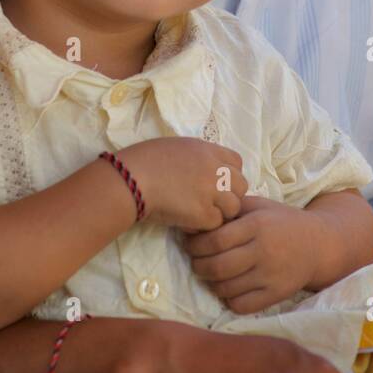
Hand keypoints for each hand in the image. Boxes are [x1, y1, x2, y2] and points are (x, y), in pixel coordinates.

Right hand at [116, 138, 247, 231]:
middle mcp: (215, 169)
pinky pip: (216, 223)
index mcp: (207, 150)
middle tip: (211, 202)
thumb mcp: (176, 147)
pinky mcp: (204, 213)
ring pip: (233, 207)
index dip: (229, 175)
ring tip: (199, 214)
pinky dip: (203, 226)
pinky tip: (186, 222)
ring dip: (219, 213)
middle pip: (241, 185)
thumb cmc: (143, 160)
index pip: (237, 163)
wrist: (131, 179)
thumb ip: (197, 157)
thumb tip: (203, 170)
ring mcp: (212, 192)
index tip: (217, 183)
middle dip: (229, 195)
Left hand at [184, 193, 323, 312]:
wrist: (318, 245)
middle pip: (217, 266)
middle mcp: (264, 251)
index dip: (196, 244)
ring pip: (225, 288)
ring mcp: (270, 275)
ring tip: (212, 273)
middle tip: (196, 261)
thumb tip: (196, 217)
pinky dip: (229, 298)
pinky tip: (230, 287)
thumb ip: (230, 209)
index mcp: (258, 225)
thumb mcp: (259, 206)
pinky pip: (241, 305)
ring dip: (211, 282)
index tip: (191, 244)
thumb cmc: (281, 222)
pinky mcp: (276, 294)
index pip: (216, 240)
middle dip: (198, 265)